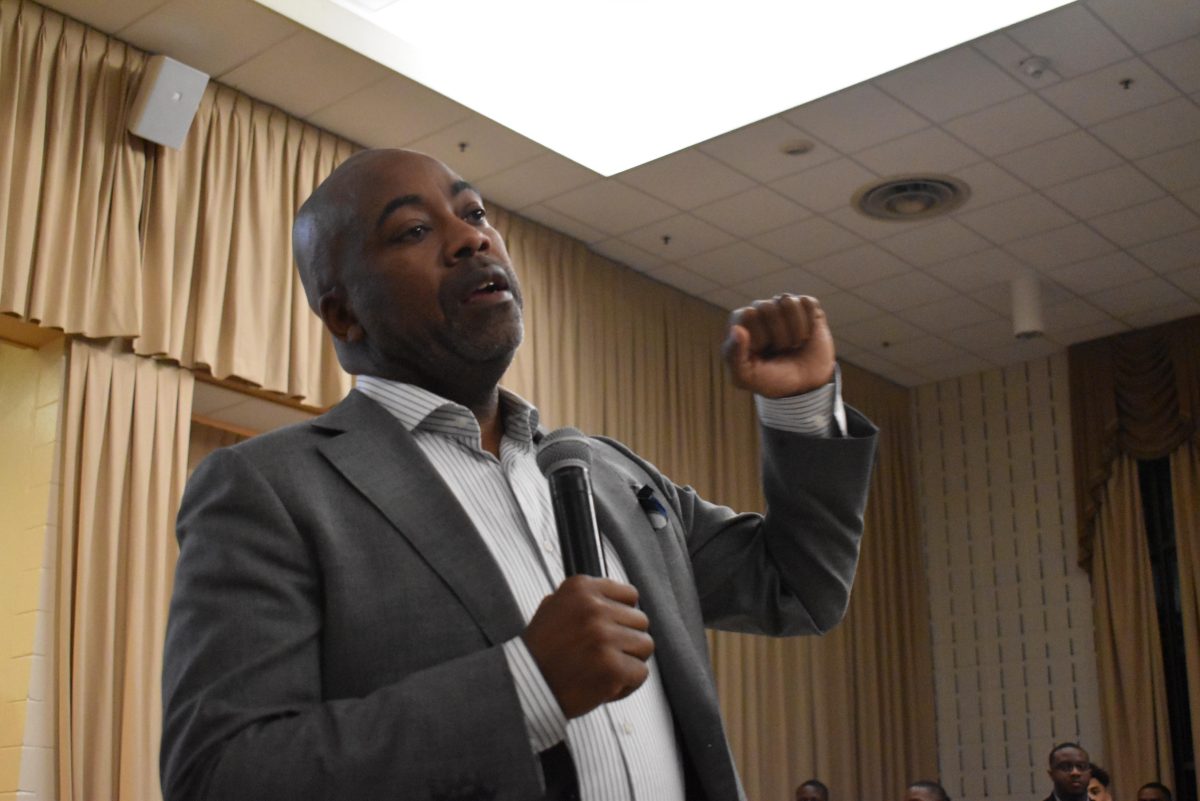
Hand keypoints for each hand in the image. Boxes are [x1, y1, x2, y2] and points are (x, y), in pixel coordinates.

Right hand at [521, 576, 653, 718]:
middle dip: (627, 640)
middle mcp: (594, 609)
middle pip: (640, 621)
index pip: (630, 595)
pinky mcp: (612, 667)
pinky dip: (627, 684)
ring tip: (605, 669)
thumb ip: (584, 599)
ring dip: (629, 661)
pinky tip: (606, 685)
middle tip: (604, 654)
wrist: (525, 685)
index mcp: (581, 589)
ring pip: (645, 646)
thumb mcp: (553, 606)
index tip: (611, 629)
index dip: (623, 616)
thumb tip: (618, 597)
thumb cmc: (540, 652)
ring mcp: (604, 638)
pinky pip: (641, 673)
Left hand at [721, 294, 834, 396]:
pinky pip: (808, 303)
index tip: (761, 353)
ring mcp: (782, 305)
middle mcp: (760, 308)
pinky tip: (805, 335)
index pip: (747, 315)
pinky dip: (809, 324)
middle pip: (767, 307)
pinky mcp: (805, 305)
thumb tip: (736, 329)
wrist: (804, 385)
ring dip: (795, 331)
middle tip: (779, 350)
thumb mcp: (746, 377)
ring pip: (788, 302)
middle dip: (778, 337)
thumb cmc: (771, 379)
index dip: (759, 339)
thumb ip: (734, 355)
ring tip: (792, 344)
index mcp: (740, 321)